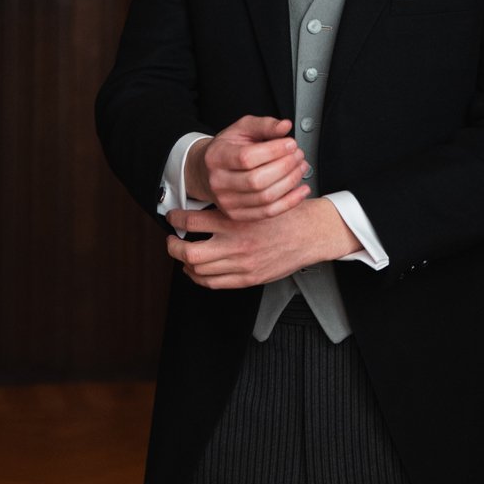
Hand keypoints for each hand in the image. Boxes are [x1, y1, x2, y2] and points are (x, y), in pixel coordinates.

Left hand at [166, 200, 356, 289]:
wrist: (311, 232)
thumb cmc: (286, 214)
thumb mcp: (254, 201)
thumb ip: (230, 207)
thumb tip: (203, 208)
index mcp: (236, 220)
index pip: (191, 220)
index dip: (176, 218)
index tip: (173, 216)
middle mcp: (235, 244)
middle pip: (188, 251)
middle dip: (173, 245)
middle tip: (171, 238)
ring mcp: (241, 264)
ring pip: (198, 269)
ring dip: (184, 262)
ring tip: (183, 254)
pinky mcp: (248, 278)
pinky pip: (213, 283)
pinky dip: (199, 277)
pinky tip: (197, 270)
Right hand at [189, 114, 309, 220]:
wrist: (206, 172)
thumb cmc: (227, 148)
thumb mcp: (241, 129)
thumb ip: (264, 125)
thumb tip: (285, 126)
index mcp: (216, 157)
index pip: (247, 157)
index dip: (274, 151)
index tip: (291, 144)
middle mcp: (218, 182)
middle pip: (257, 180)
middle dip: (286, 166)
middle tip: (299, 155)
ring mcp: (227, 202)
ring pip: (265, 198)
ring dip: (291, 182)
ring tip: (301, 167)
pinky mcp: (238, 215)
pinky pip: (269, 212)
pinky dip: (290, 202)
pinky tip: (301, 189)